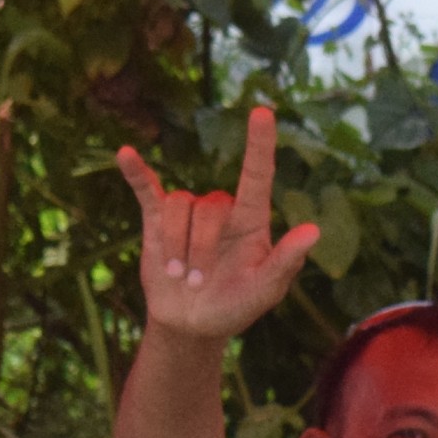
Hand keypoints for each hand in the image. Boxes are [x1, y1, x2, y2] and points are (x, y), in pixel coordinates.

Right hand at [118, 104, 319, 344]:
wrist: (192, 324)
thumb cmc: (236, 306)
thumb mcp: (265, 291)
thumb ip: (286, 262)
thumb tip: (313, 231)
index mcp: (252, 220)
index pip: (257, 175)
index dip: (260, 144)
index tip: (262, 112)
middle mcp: (221, 210)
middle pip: (208, 208)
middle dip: (201, 249)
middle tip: (198, 284)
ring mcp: (188, 214)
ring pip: (179, 207)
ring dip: (177, 245)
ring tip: (179, 277)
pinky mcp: (157, 221)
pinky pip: (147, 190)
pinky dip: (136, 173)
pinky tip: (124, 155)